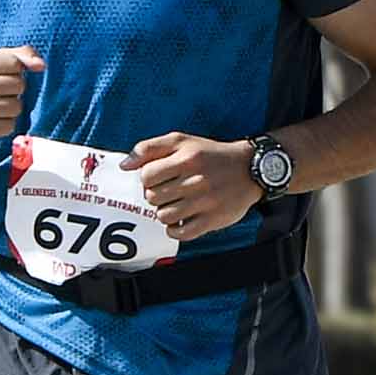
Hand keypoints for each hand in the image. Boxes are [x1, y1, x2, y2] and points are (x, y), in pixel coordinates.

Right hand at [0, 44, 41, 149]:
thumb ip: (21, 55)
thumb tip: (41, 65)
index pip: (14, 63)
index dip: (17, 71)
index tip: (4, 75)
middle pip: (18, 85)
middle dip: (16, 91)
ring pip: (15, 107)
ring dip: (12, 109)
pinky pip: (8, 126)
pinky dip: (5, 124)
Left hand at [129, 132, 262, 239]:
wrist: (251, 169)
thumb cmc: (211, 155)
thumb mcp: (182, 141)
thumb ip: (149, 148)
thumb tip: (124, 165)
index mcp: (186, 159)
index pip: (146, 175)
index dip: (147, 178)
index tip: (159, 178)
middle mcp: (196, 180)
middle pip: (153, 197)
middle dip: (156, 195)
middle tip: (169, 192)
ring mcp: (206, 202)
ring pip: (164, 216)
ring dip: (165, 212)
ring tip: (175, 205)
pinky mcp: (214, 219)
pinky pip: (182, 233)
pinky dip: (175, 230)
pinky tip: (180, 221)